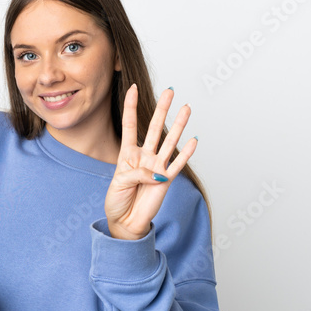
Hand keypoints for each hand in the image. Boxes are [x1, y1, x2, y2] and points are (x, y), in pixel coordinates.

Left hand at [104, 85, 196, 239]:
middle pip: (154, 128)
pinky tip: (193, 140)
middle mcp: (144, 157)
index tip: (133, 88)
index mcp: (127, 154)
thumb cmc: (117, 201)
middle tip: (170, 91)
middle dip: (162, 109)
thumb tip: (157, 172)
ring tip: (186, 108)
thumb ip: (136, 173)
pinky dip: (186, 153)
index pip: (130, 125)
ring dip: (178, 125)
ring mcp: (156, 167)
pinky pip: (178, 165)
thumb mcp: (119, 182)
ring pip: (169, 141)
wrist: (125, 222)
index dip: (131, 107)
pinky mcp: (166, 180)